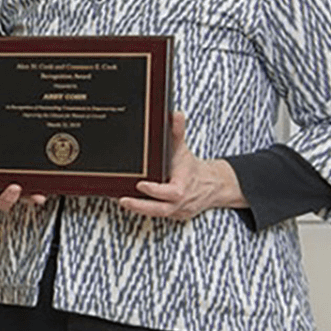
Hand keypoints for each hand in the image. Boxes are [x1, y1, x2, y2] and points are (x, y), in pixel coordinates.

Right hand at [0, 126, 47, 212]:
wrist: (7, 145)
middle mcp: (1, 191)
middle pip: (2, 202)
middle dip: (7, 197)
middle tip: (13, 188)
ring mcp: (17, 192)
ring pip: (20, 201)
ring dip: (26, 198)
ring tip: (31, 191)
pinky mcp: (31, 189)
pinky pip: (35, 196)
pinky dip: (39, 195)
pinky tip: (43, 191)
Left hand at [118, 111, 240, 221]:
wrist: (211, 186)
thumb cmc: (192, 168)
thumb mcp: (183, 150)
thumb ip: (178, 133)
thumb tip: (176, 115)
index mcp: (184, 186)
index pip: (172, 192)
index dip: (156, 190)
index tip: (141, 184)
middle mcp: (180, 202)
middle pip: (160, 209)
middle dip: (140, 205)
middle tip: (122, 199)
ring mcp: (176, 211)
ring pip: (156, 213)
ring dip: (137, 208)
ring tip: (119, 199)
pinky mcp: (172, 215)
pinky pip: (156, 214)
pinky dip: (142, 209)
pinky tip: (126, 202)